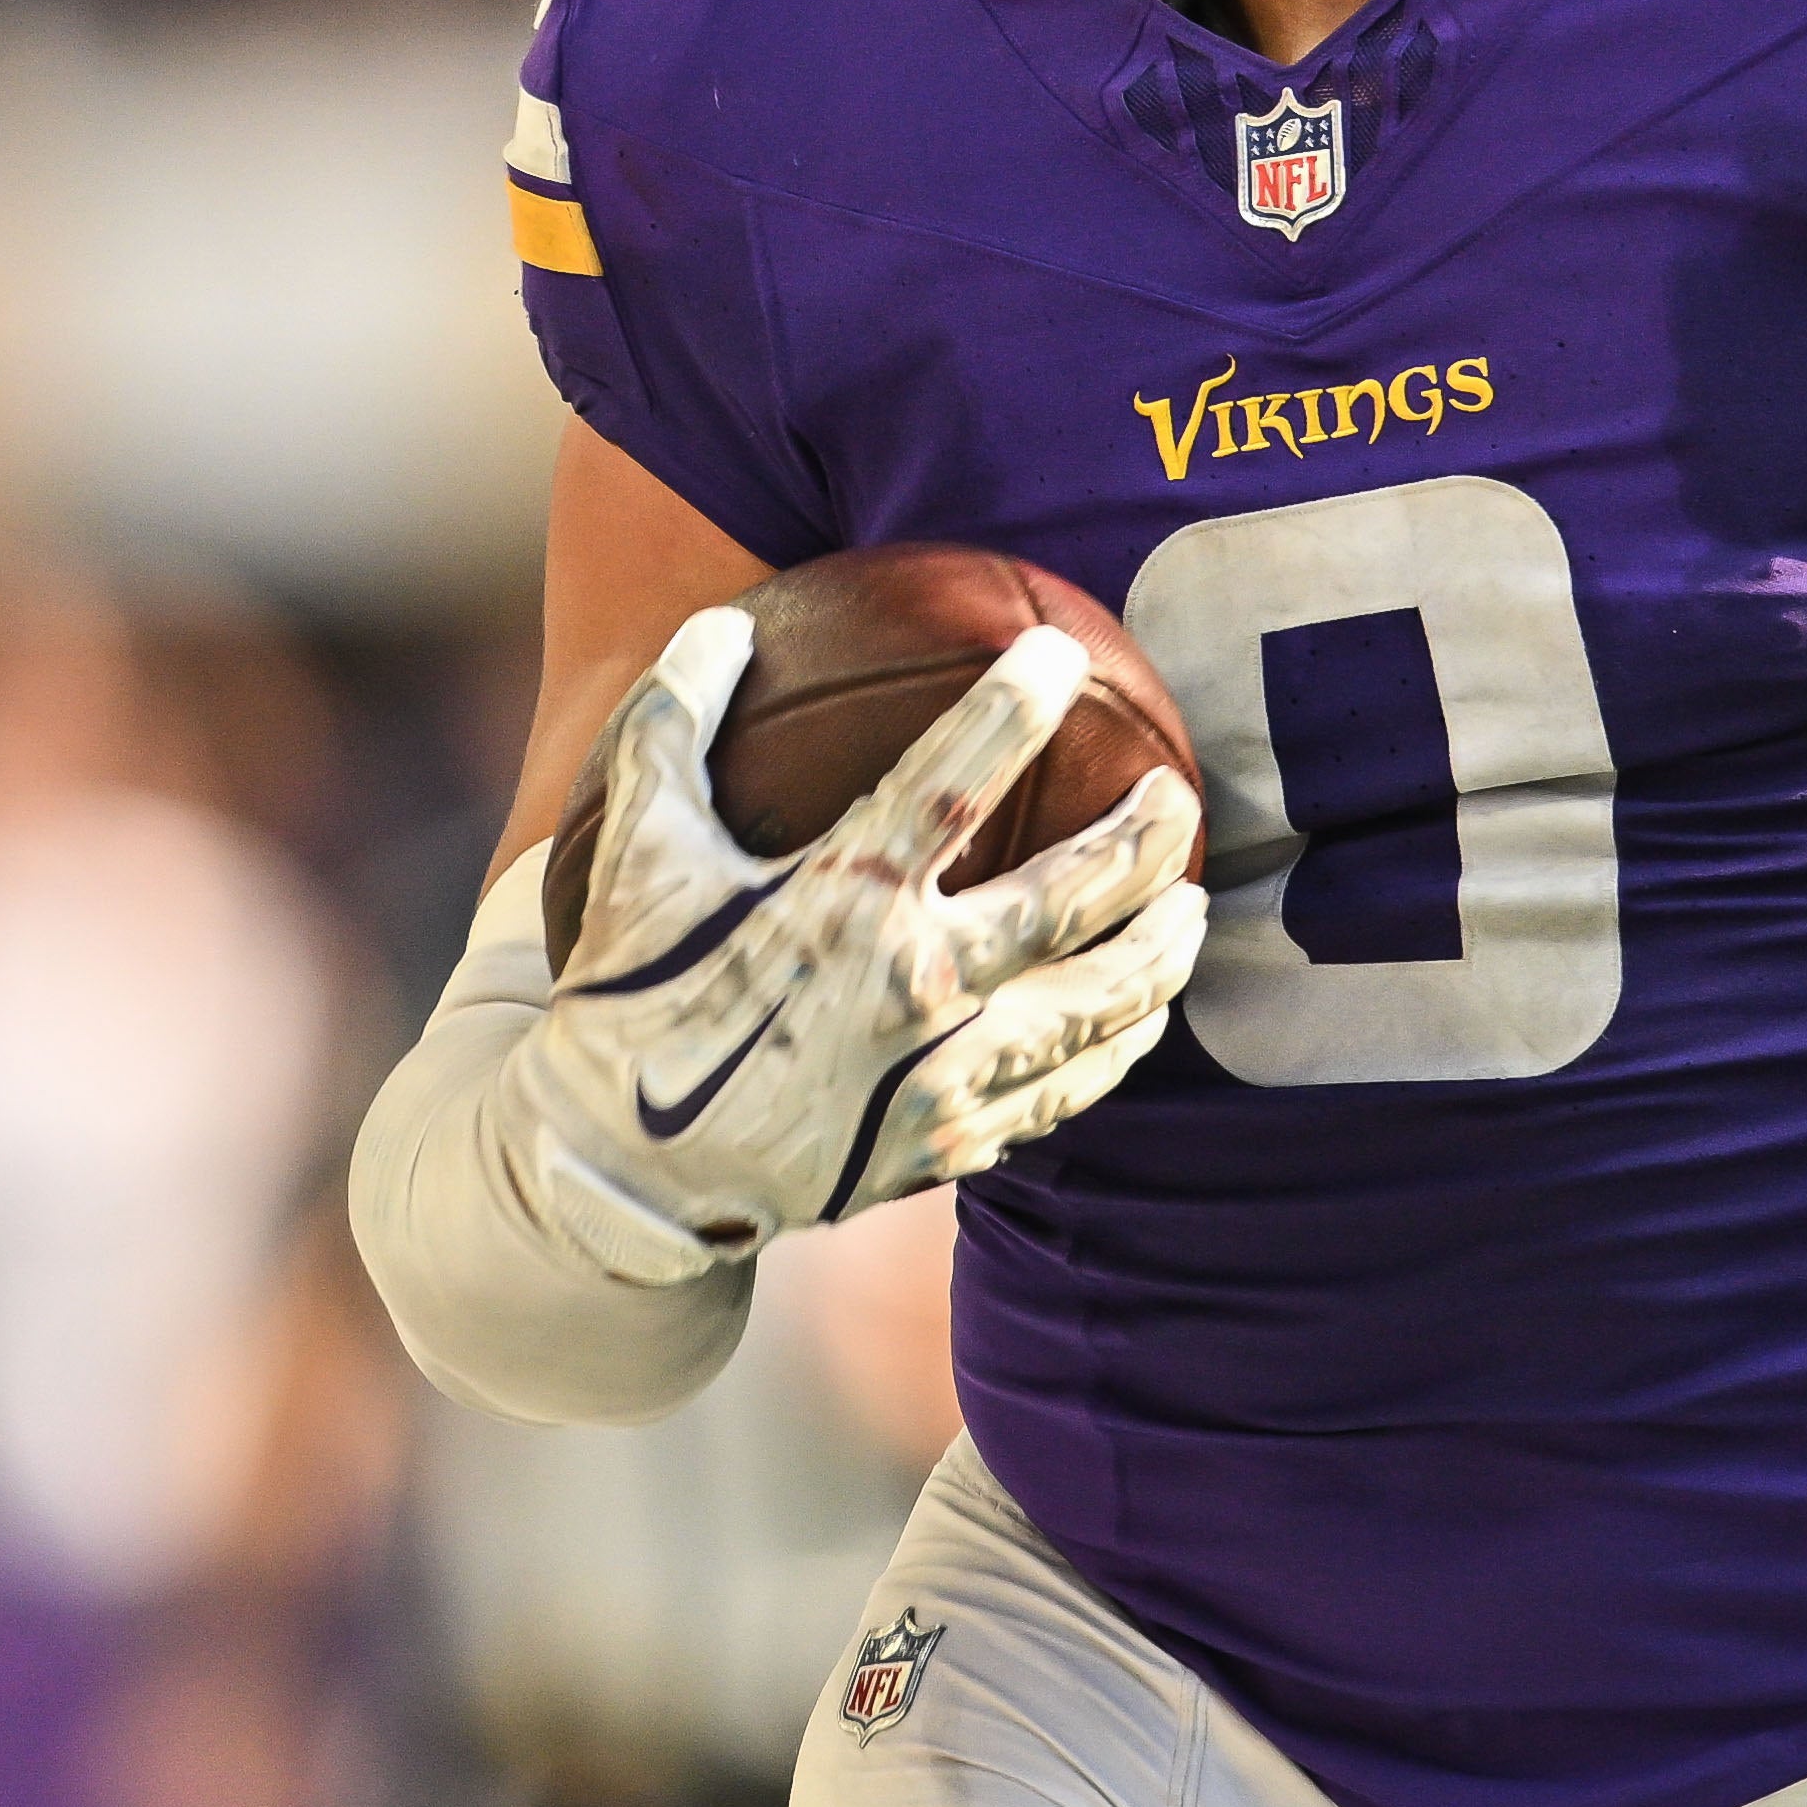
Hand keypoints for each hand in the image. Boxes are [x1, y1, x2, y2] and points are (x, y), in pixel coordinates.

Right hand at [498, 609, 1204, 1273]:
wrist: (616, 1181)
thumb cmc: (626, 1001)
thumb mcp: (634, 857)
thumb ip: (671, 727)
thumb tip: (721, 625)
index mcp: (839, 902)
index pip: (951, 783)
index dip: (1013, 711)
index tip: (1058, 656)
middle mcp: (909, 989)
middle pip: (1073, 901)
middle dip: (1143, 841)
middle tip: (1179, 798)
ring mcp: (938, 1077)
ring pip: (1094, 1008)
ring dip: (1158, 954)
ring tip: (1190, 909)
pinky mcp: (945, 1146)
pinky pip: (1061, 1093)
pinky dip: (1113, 1047)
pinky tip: (1135, 1019)